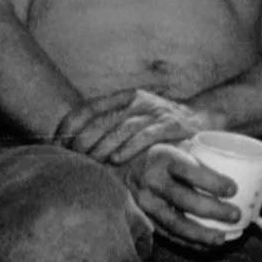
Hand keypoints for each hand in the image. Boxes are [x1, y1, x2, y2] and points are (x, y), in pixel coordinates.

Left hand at [55, 89, 213, 166]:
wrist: (204, 118)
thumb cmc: (161, 126)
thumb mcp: (135, 118)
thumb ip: (109, 126)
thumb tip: (71, 147)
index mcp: (124, 97)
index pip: (87, 108)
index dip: (69, 126)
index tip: (56, 146)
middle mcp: (139, 101)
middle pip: (102, 120)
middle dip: (84, 142)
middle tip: (74, 161)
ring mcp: (156, 112)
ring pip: (122, 128)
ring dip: (103, 147)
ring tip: (91, 163)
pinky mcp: (172, 124)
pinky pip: (147, 135)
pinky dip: (130, 147)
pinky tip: (117, 159)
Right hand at [119, 141, 243, 247]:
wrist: (131, 167)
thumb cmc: (172, 158)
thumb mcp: (186, 148)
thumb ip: (216, 159)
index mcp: (164, 158)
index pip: (187, 169)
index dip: (210, 180)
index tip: (234, 189)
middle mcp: (151, 180)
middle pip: (182, 198)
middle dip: (211, 209)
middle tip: (236, 214)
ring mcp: (144, 203)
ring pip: (173, 221)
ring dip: (200, 233)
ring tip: (222, 238)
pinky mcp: (144, 219)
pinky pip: (168, 235)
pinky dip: (189, 242)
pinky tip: (208, 246)